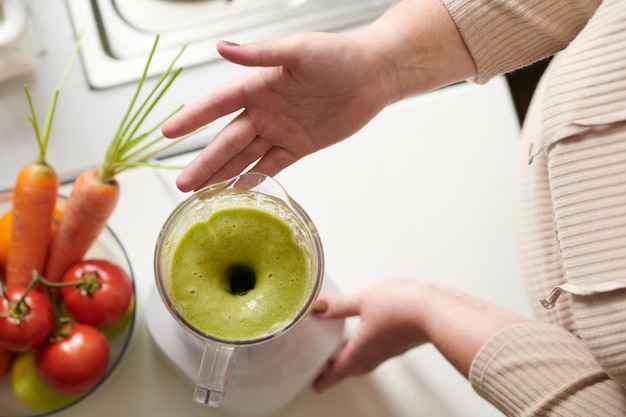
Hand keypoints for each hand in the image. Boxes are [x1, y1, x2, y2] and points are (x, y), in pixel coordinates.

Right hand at [162, 32, 392, 190]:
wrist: (374, 75)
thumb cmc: (339, 55)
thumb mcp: (298, 50)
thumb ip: (261, 53)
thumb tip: (222, 47)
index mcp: (258, 85)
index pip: (217, 105)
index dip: (192, 119)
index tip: (167, 133)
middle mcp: (264, 110)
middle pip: (227, 141)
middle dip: (204, 163)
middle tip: (181, 185)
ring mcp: (281, 130)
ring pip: (246, 157)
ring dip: (223, 174)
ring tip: (200, 192)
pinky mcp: (300, 145)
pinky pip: (272, 165)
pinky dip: (254, 178)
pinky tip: (237, 189)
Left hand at [312, 278, 429, 391]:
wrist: (438, 311)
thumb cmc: (402, 308)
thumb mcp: (363, 300)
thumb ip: (340, 305)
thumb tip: (319, 307)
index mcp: (362, 347)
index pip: (339, 368)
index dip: (327, 377)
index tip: (318, 385)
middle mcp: (377, 352)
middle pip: (355, 367)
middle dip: (341, 371)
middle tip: (329, 372)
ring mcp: (392, 348)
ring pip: (370, 360)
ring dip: (357, 361)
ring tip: (349, 355)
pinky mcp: (404, 340)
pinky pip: (383, 351)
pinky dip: (372, 349)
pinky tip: (375, 336)